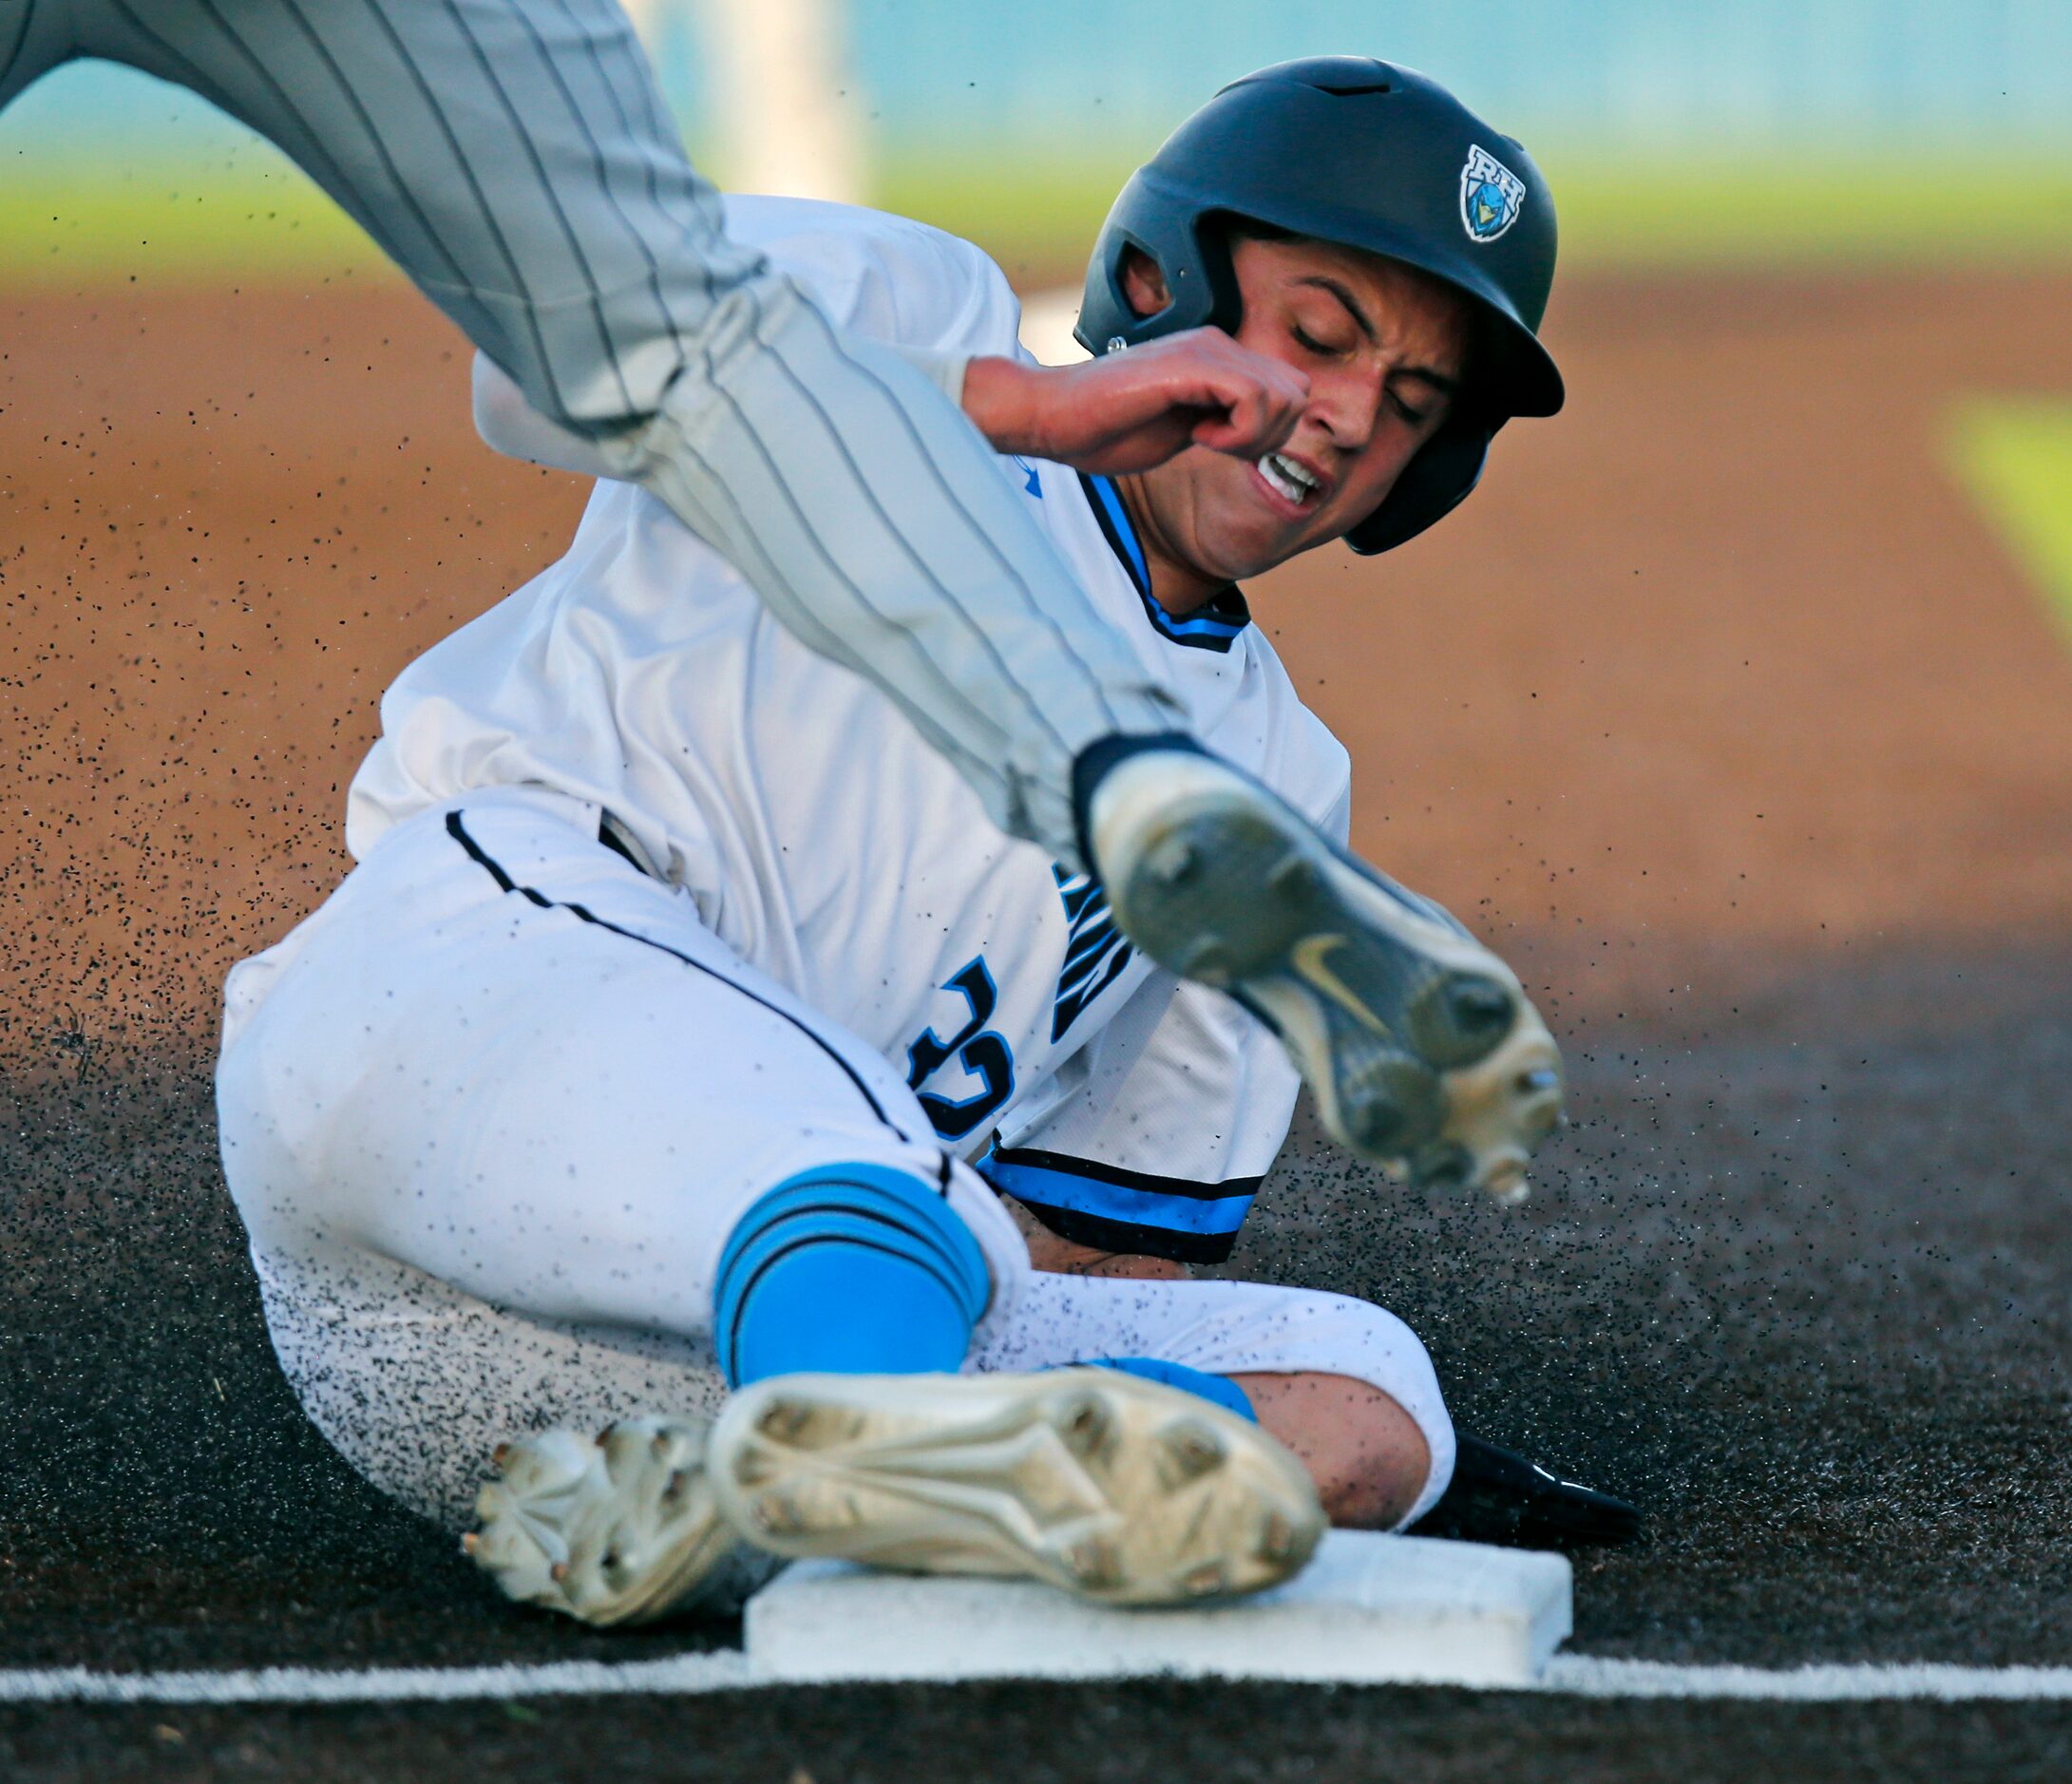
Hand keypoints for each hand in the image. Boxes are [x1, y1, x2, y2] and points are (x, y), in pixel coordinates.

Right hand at [962, 333, 1308, 475]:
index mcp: (1217, 356)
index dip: (1269, 432)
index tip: (1223, 446)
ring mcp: (1205, 349)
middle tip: (1220, 447)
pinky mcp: (1191, 365)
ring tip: (1206, 441)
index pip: (1289, 390)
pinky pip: (1254, 397)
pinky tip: (1198, 437)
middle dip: (1270, 436)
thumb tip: (1263, 435)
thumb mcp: (1182, 429)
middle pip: (1297, 392)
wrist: (1053, 419)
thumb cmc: (1105, 430)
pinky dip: (1237, 432)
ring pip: (1285, 394)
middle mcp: (1218, 343)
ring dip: (1253, 436)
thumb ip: (1221, 422)